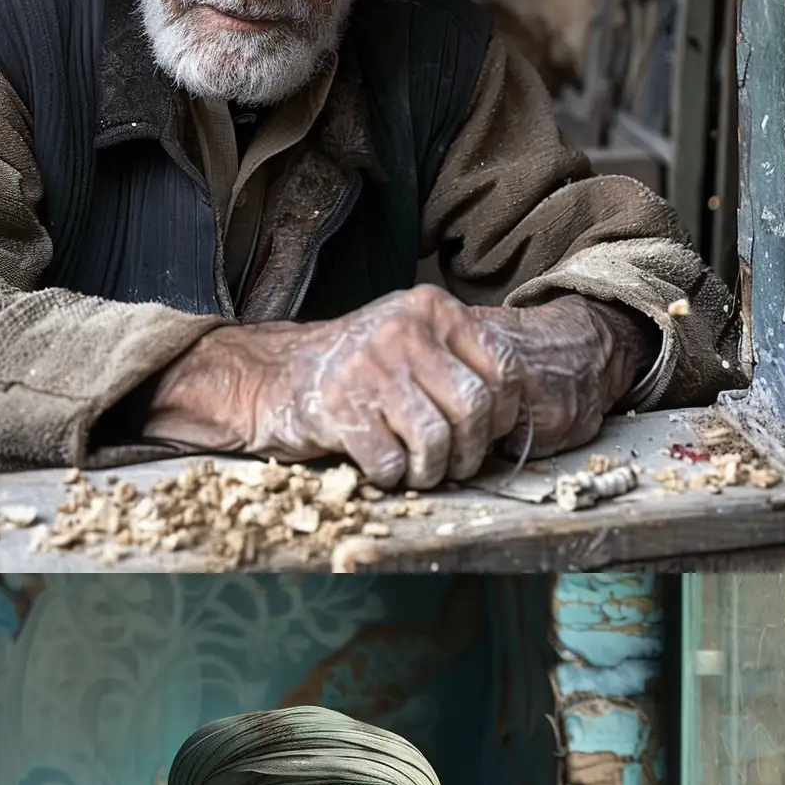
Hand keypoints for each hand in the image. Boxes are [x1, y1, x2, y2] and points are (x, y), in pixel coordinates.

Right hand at [146, 285, 644, 489]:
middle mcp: (402, 331)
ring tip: (419, 472)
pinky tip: (380, 469)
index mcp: (429, 308)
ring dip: (432, 470)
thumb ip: (456, 360)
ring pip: (437, 440)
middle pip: (475, 409)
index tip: (490, 433)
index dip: (506, 414)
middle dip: (471, 450)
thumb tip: (515, 413)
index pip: (503, 368)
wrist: (268, 379)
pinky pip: (390, 460)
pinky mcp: (340, 408)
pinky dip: (390, 476)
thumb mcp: (408, 341)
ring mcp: (369, 369)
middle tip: (455, 463)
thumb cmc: (353, 370)